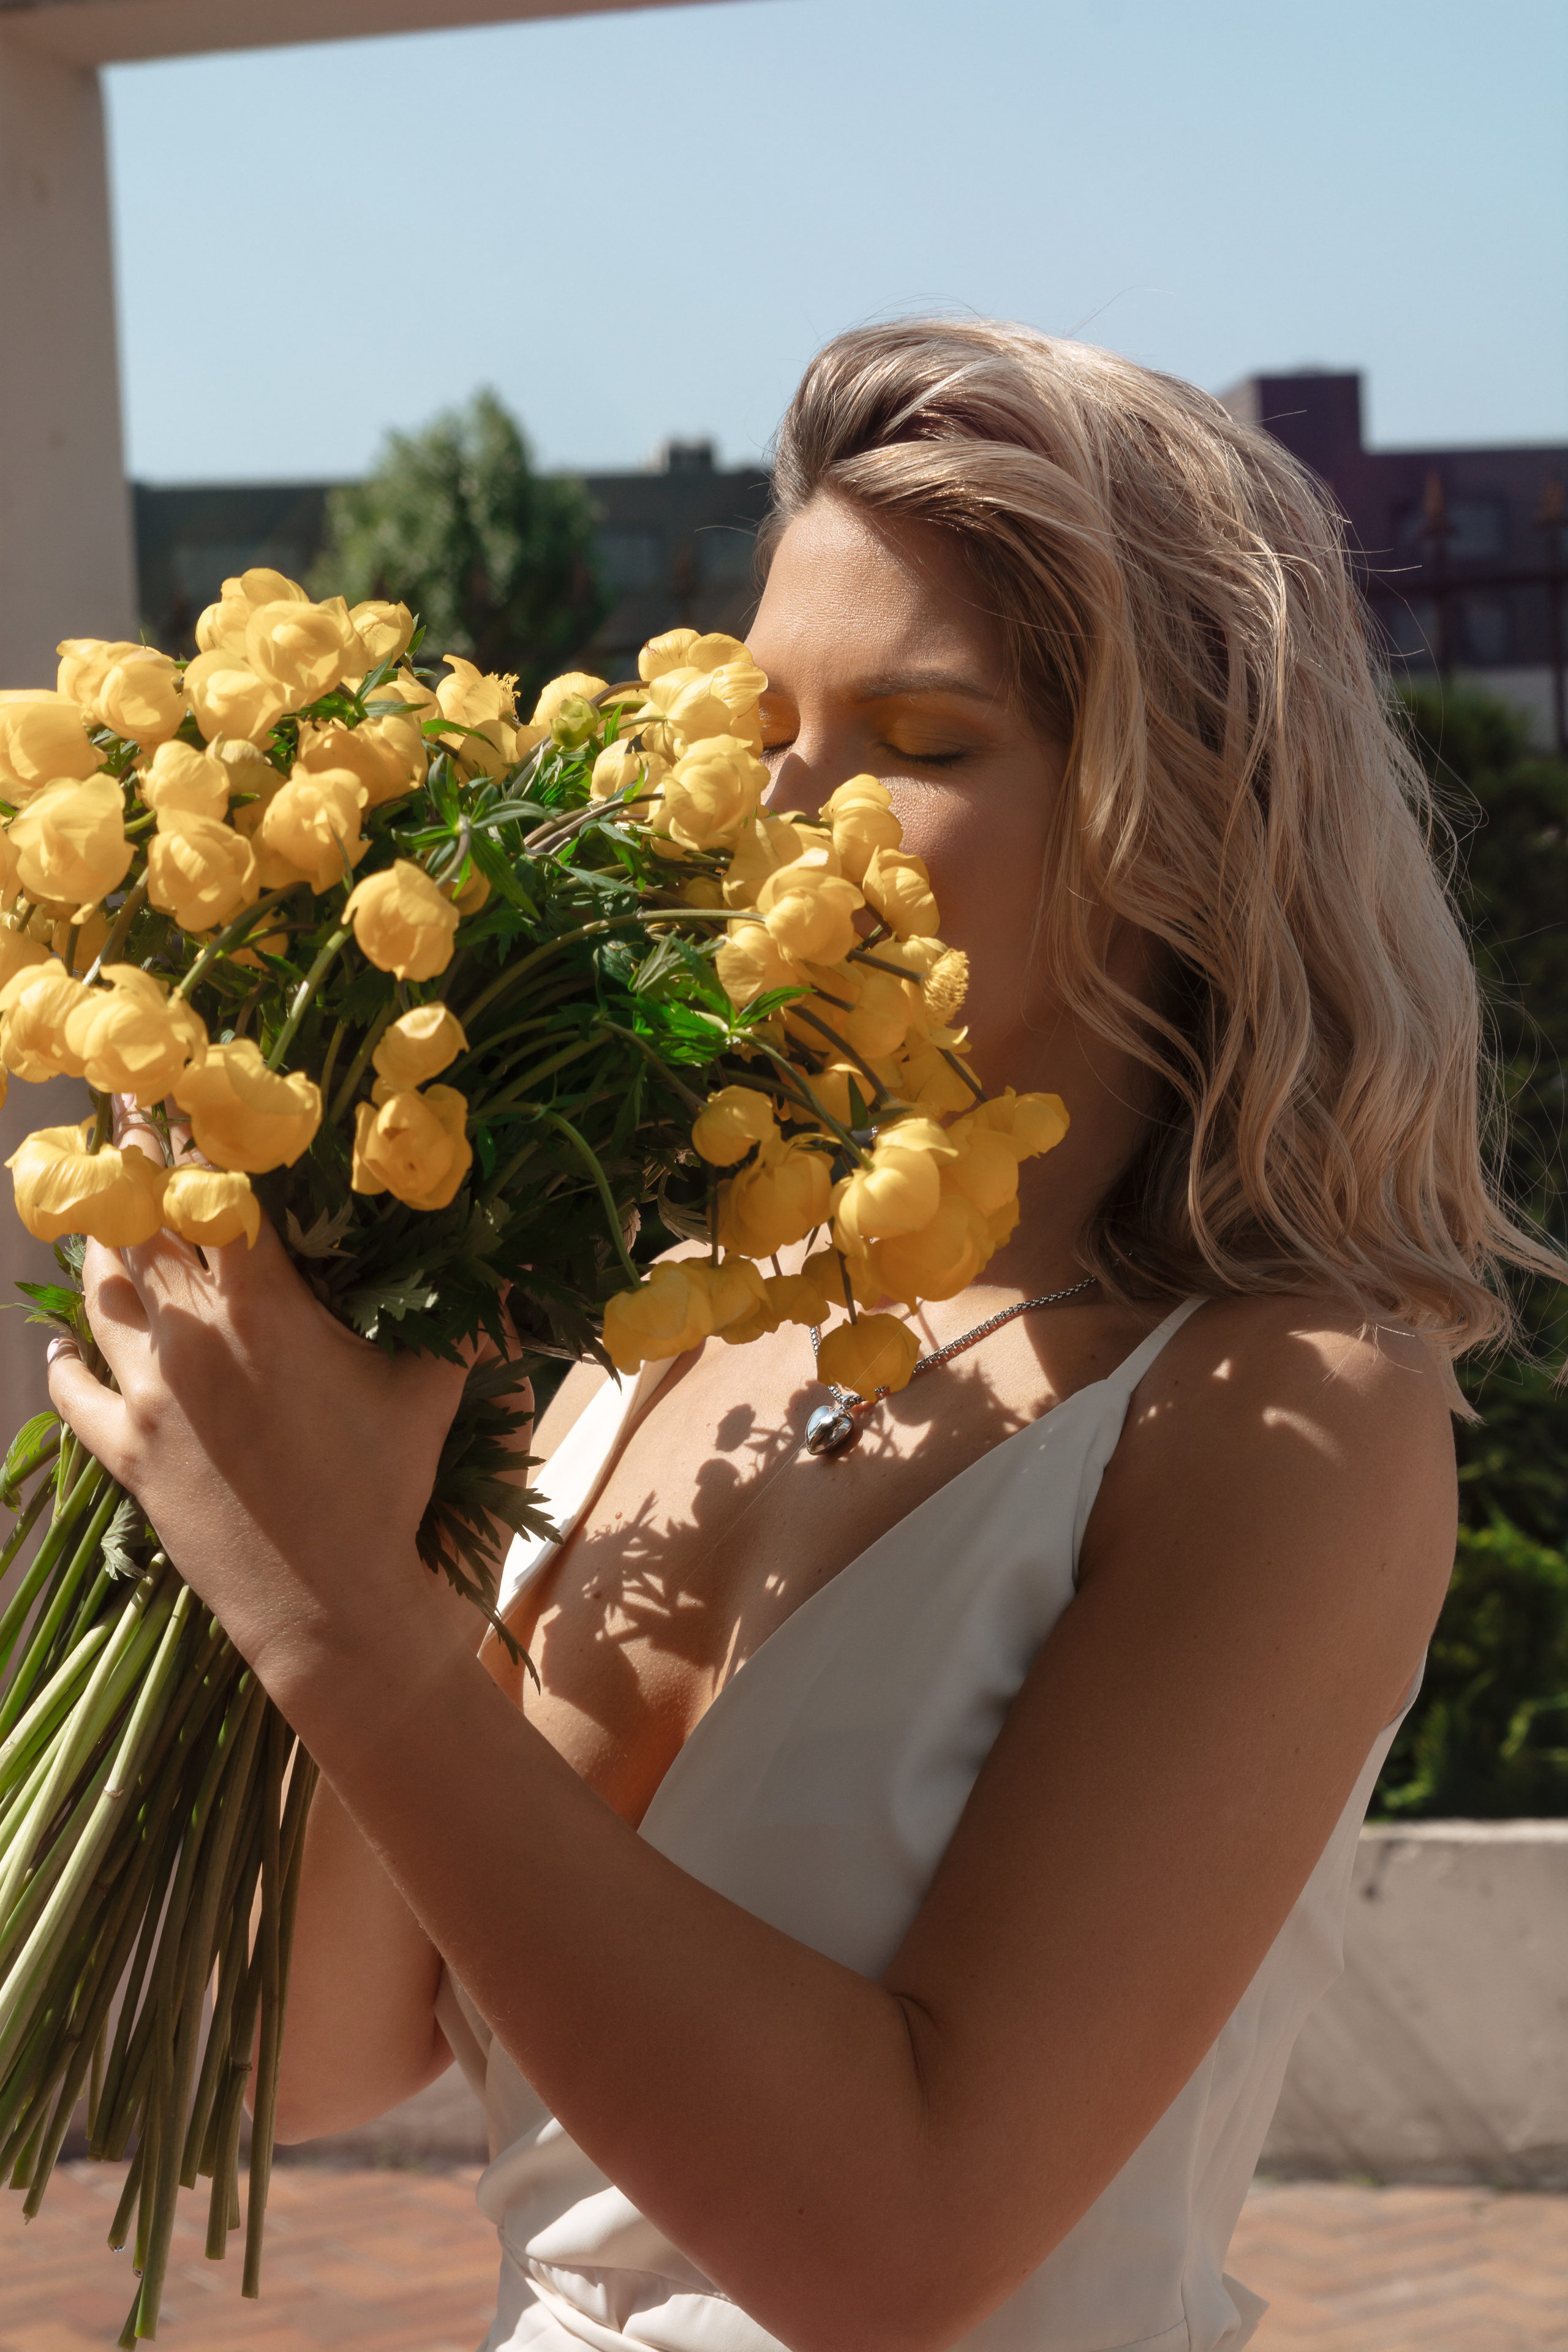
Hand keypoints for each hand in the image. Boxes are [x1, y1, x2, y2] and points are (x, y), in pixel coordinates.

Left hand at [46, 1107, 472, 1706]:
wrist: (326, 1607)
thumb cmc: (386, 1490)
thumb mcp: (432, 1393)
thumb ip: (470, 1321)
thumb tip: (530, 1272)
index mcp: (265, 1309)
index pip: (216, 1193)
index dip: (192, 1132)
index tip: (174, 1082)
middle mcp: (193, 1338)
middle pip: (143, 1226)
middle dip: (130, 1162)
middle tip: (118, 1110)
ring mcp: (150, 1398)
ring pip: (98, 1297)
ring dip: (94, 1246)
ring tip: (92, 1210)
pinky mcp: (127, 1455)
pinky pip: (75, 1395)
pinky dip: (66, 1363)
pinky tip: (62, 1348)